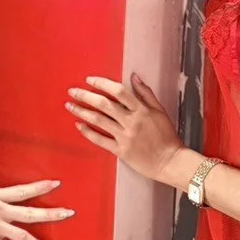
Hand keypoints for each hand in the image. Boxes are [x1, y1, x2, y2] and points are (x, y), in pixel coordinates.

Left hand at [67, 75, 183, 183]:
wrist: (170, 162)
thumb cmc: (167, 136)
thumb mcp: (160, 111)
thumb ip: (146, 93)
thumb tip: (134, 77)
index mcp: (141, 110)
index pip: (118, 91)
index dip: (102, 84)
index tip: (90, 80)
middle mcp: (131, 122)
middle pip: (104, 105)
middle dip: (85, 96)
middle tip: (72, 91)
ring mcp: (124, 137)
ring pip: (99, 121)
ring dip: (82, 111)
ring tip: (70, 105)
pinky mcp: (121, 151)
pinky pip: (100, 140)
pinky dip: (88, 132)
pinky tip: (79, 125)